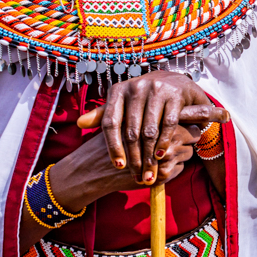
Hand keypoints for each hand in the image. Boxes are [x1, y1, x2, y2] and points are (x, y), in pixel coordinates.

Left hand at [78, 71, 227, 185]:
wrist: (176, 80)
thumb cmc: (145, 97)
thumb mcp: (123, 102)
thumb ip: (103, 114)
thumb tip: (80, 123)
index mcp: (118, 91)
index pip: (110, 123)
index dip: (113, 147)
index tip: (118, 166)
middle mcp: (136, 88)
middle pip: (131, 131)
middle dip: (134, 157)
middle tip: (136, 175)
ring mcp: (157, 90)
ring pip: (149, 131)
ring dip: (148, 155)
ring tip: (148, 172)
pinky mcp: (175, 95)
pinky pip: (167, 125)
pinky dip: (163, 142)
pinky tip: (160, 156)